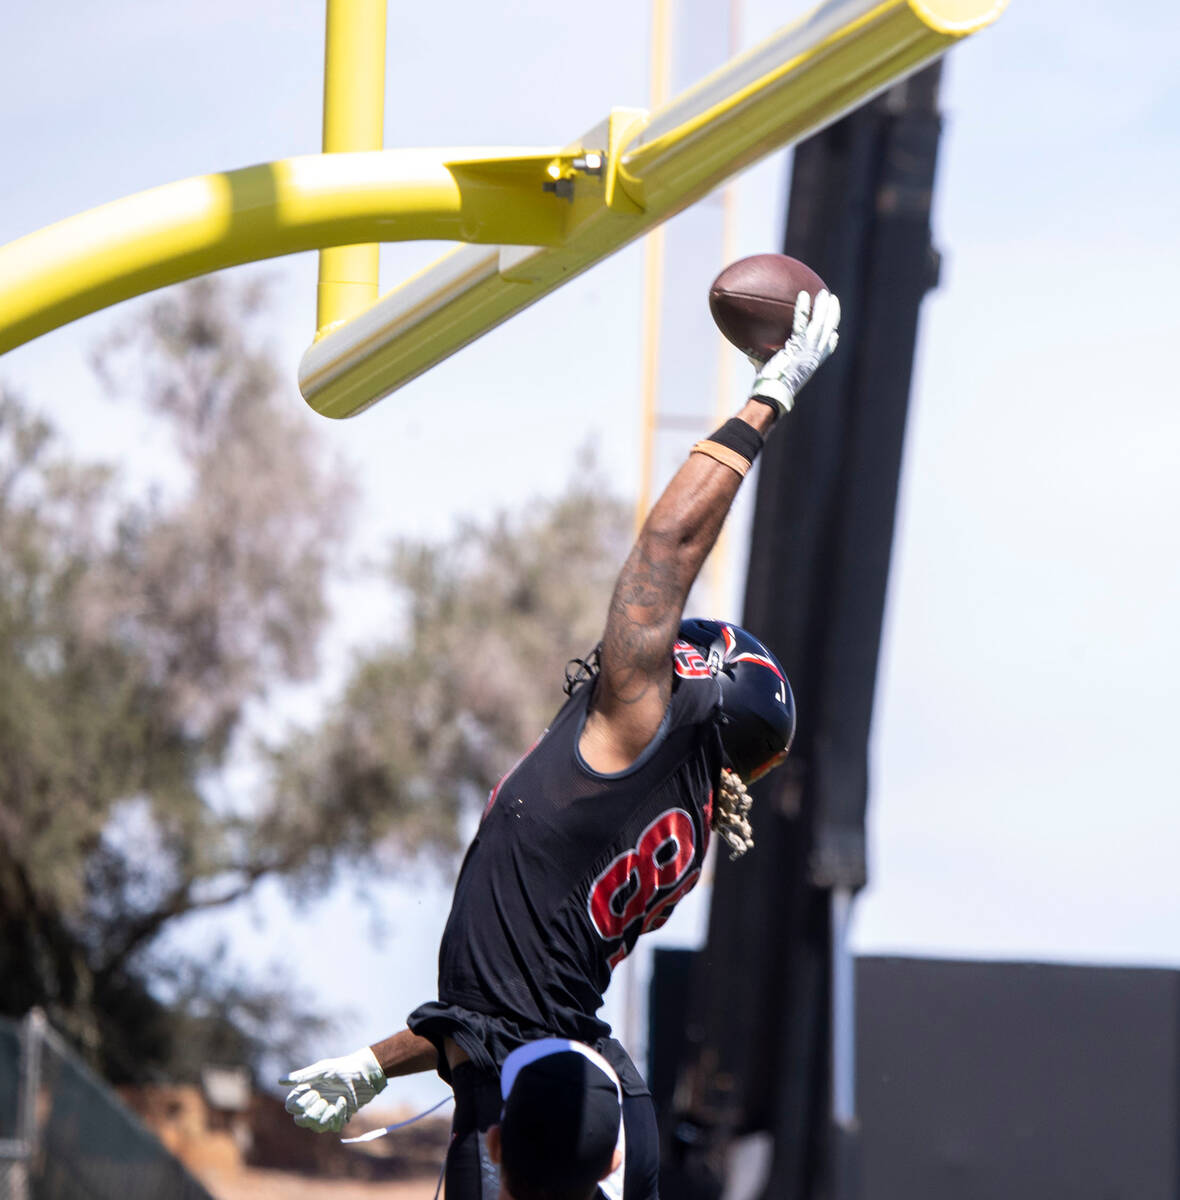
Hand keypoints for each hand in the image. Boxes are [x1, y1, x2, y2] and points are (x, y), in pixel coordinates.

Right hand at [280, 1046, 386, 1132]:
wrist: (366, 1074)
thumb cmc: (343, 1068)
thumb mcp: (322, 1070)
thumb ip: (302, 1076)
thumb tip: (279, 1080)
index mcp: (307, 1091)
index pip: (291, 1107)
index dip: (299, 1104)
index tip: (314, 1092)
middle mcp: (314, 1103)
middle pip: (301, 1120)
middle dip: (312, 1112)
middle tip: (323, 1099)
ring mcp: (326, 1112)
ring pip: (316, 1126)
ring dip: (325, 1116)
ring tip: (335, 1102)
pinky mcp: (338, 1118)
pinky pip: (333, 1126)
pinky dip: (339, 1115)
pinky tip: (345, 1102)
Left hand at [749, 289, 840, 415]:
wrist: (770, 392)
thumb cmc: (768, 386)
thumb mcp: (772, 370)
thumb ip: (766, 360)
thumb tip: (750, 355)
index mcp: (811, 364)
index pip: (826, 349)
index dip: (831, 339)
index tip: (834, 332)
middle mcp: (813, 356)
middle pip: (829, 331)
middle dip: (833, 315)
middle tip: (833, 301)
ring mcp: (808, 350)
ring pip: (822, 324)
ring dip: (825, 307)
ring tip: (825, 294)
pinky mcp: (799, 345)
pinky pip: (802, 322)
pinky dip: (804, 308)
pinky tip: (804, 295)